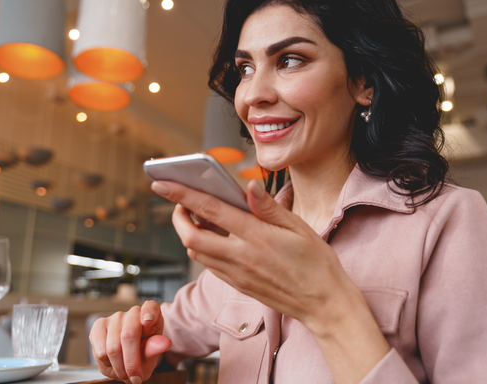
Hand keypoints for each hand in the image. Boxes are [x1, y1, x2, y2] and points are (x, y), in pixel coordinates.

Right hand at [90, 301, 171, 382]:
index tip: (149, 321)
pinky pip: (100, 351)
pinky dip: (107, 364)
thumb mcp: (151, 356)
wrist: (127, 360)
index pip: (151, 308)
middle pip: (128, 335)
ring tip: (125, 373)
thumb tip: (165, 343)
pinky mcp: (99, 325)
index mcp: (152, 315)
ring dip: (119, 367)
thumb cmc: (143, 355)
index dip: (149, 313)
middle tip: (136, 378)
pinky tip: (113, 364)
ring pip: (112, 347)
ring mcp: (115, 317)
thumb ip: (155, 349)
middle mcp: (133, 312)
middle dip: (131, 363)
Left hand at [152, 179, 356, 327]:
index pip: (210, 210)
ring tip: (198, 217)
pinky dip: (202, 249)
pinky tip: (214, 238)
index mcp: (256, 236)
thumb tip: (248, 186)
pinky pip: (209, 265)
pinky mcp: (238, 285)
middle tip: (181, 203)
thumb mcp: (299, 227)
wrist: (324, 303)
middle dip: (178, 216)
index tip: (162, 183)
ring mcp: (237, 274)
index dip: (182, 194)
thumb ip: (268, 207)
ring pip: (196, 252)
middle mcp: (241, 256)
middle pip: (191, 236)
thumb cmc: (316, 262)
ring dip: (189, 233)